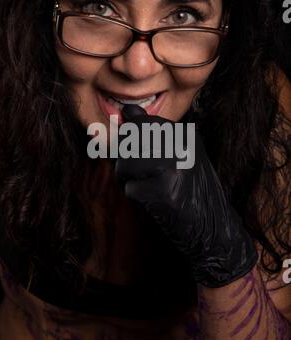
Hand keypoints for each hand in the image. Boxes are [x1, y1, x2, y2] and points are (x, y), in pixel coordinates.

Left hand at [114, 104, 257, 287]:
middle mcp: (181, 146)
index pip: (140, 123)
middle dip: (126, 160)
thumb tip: (127, 111)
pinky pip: (131, 189)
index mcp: (185, 134)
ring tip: (147, 188)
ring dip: (128, 180)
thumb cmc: (191, 191)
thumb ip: (152, 133)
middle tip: (140, 175)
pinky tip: (155, 203)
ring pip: (126, 164)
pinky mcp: (165, 192)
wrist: (214, 229)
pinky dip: (136, 199)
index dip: (131, 141)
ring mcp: (174, 168)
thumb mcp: (178, 155)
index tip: (140, 156)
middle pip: (130, 141)